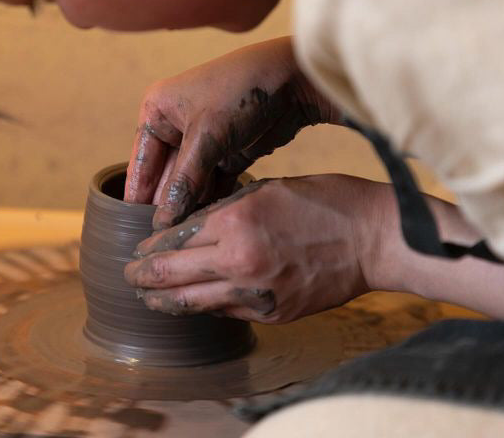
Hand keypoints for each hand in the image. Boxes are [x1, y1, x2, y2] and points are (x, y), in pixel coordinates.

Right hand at [124, 37, 337, 229]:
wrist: (293, 78)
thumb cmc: (240, 92)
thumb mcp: (207, 136)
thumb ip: (184, 181)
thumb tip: (163, 221)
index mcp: (158, 112)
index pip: (141, 164)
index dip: (139, 197)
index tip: (133, 230)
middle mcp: (176, 127)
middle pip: (165, 177)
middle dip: (166, 206)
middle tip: (161, 242)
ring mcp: (204, 143)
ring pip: (190, 184)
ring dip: (190, 207)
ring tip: (184, 239)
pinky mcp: (229, 154)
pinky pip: (214, 185)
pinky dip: (212, 202)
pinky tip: (208, 225)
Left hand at [124, 174, 380, 323]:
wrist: (375, 240)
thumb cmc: (328, 202)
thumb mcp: (269, 189)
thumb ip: (226, 209)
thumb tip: (194, 225)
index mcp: (236, 221)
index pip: (175, 238)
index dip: (150, 247)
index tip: (138, 250)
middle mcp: (238, 261)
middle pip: (172, 275)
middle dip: (143, 277)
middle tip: (128, 277)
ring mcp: (255, 292)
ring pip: (192, 303)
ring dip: (164, 301)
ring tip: (148, 298)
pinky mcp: (271, 312)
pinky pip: (225, 310)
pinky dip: (204, 306)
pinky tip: (193, 303)